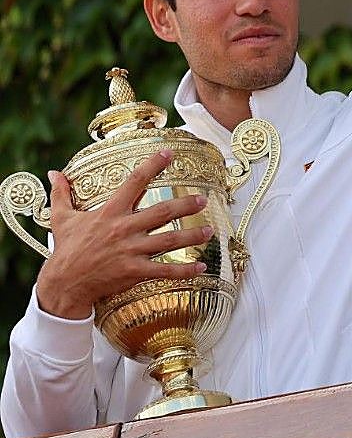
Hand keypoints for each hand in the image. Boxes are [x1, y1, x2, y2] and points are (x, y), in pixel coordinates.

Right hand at [35, 150, 212, 319]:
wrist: (63, 283)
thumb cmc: (66, 249)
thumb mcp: (61, 218)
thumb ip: (61, 194)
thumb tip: (53, 172)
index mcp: (110, 212)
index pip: (135, 182)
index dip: (152, 166)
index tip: (168, 154)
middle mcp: (124, 229)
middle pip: (162, 212)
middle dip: (186, 205)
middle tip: (203, 199)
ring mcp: (131, 250)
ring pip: (169, 240)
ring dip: (192, 236)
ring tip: (210, 230)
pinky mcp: (135, 271)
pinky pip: (165, 270)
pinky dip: (185, 270)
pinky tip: (201, 267)